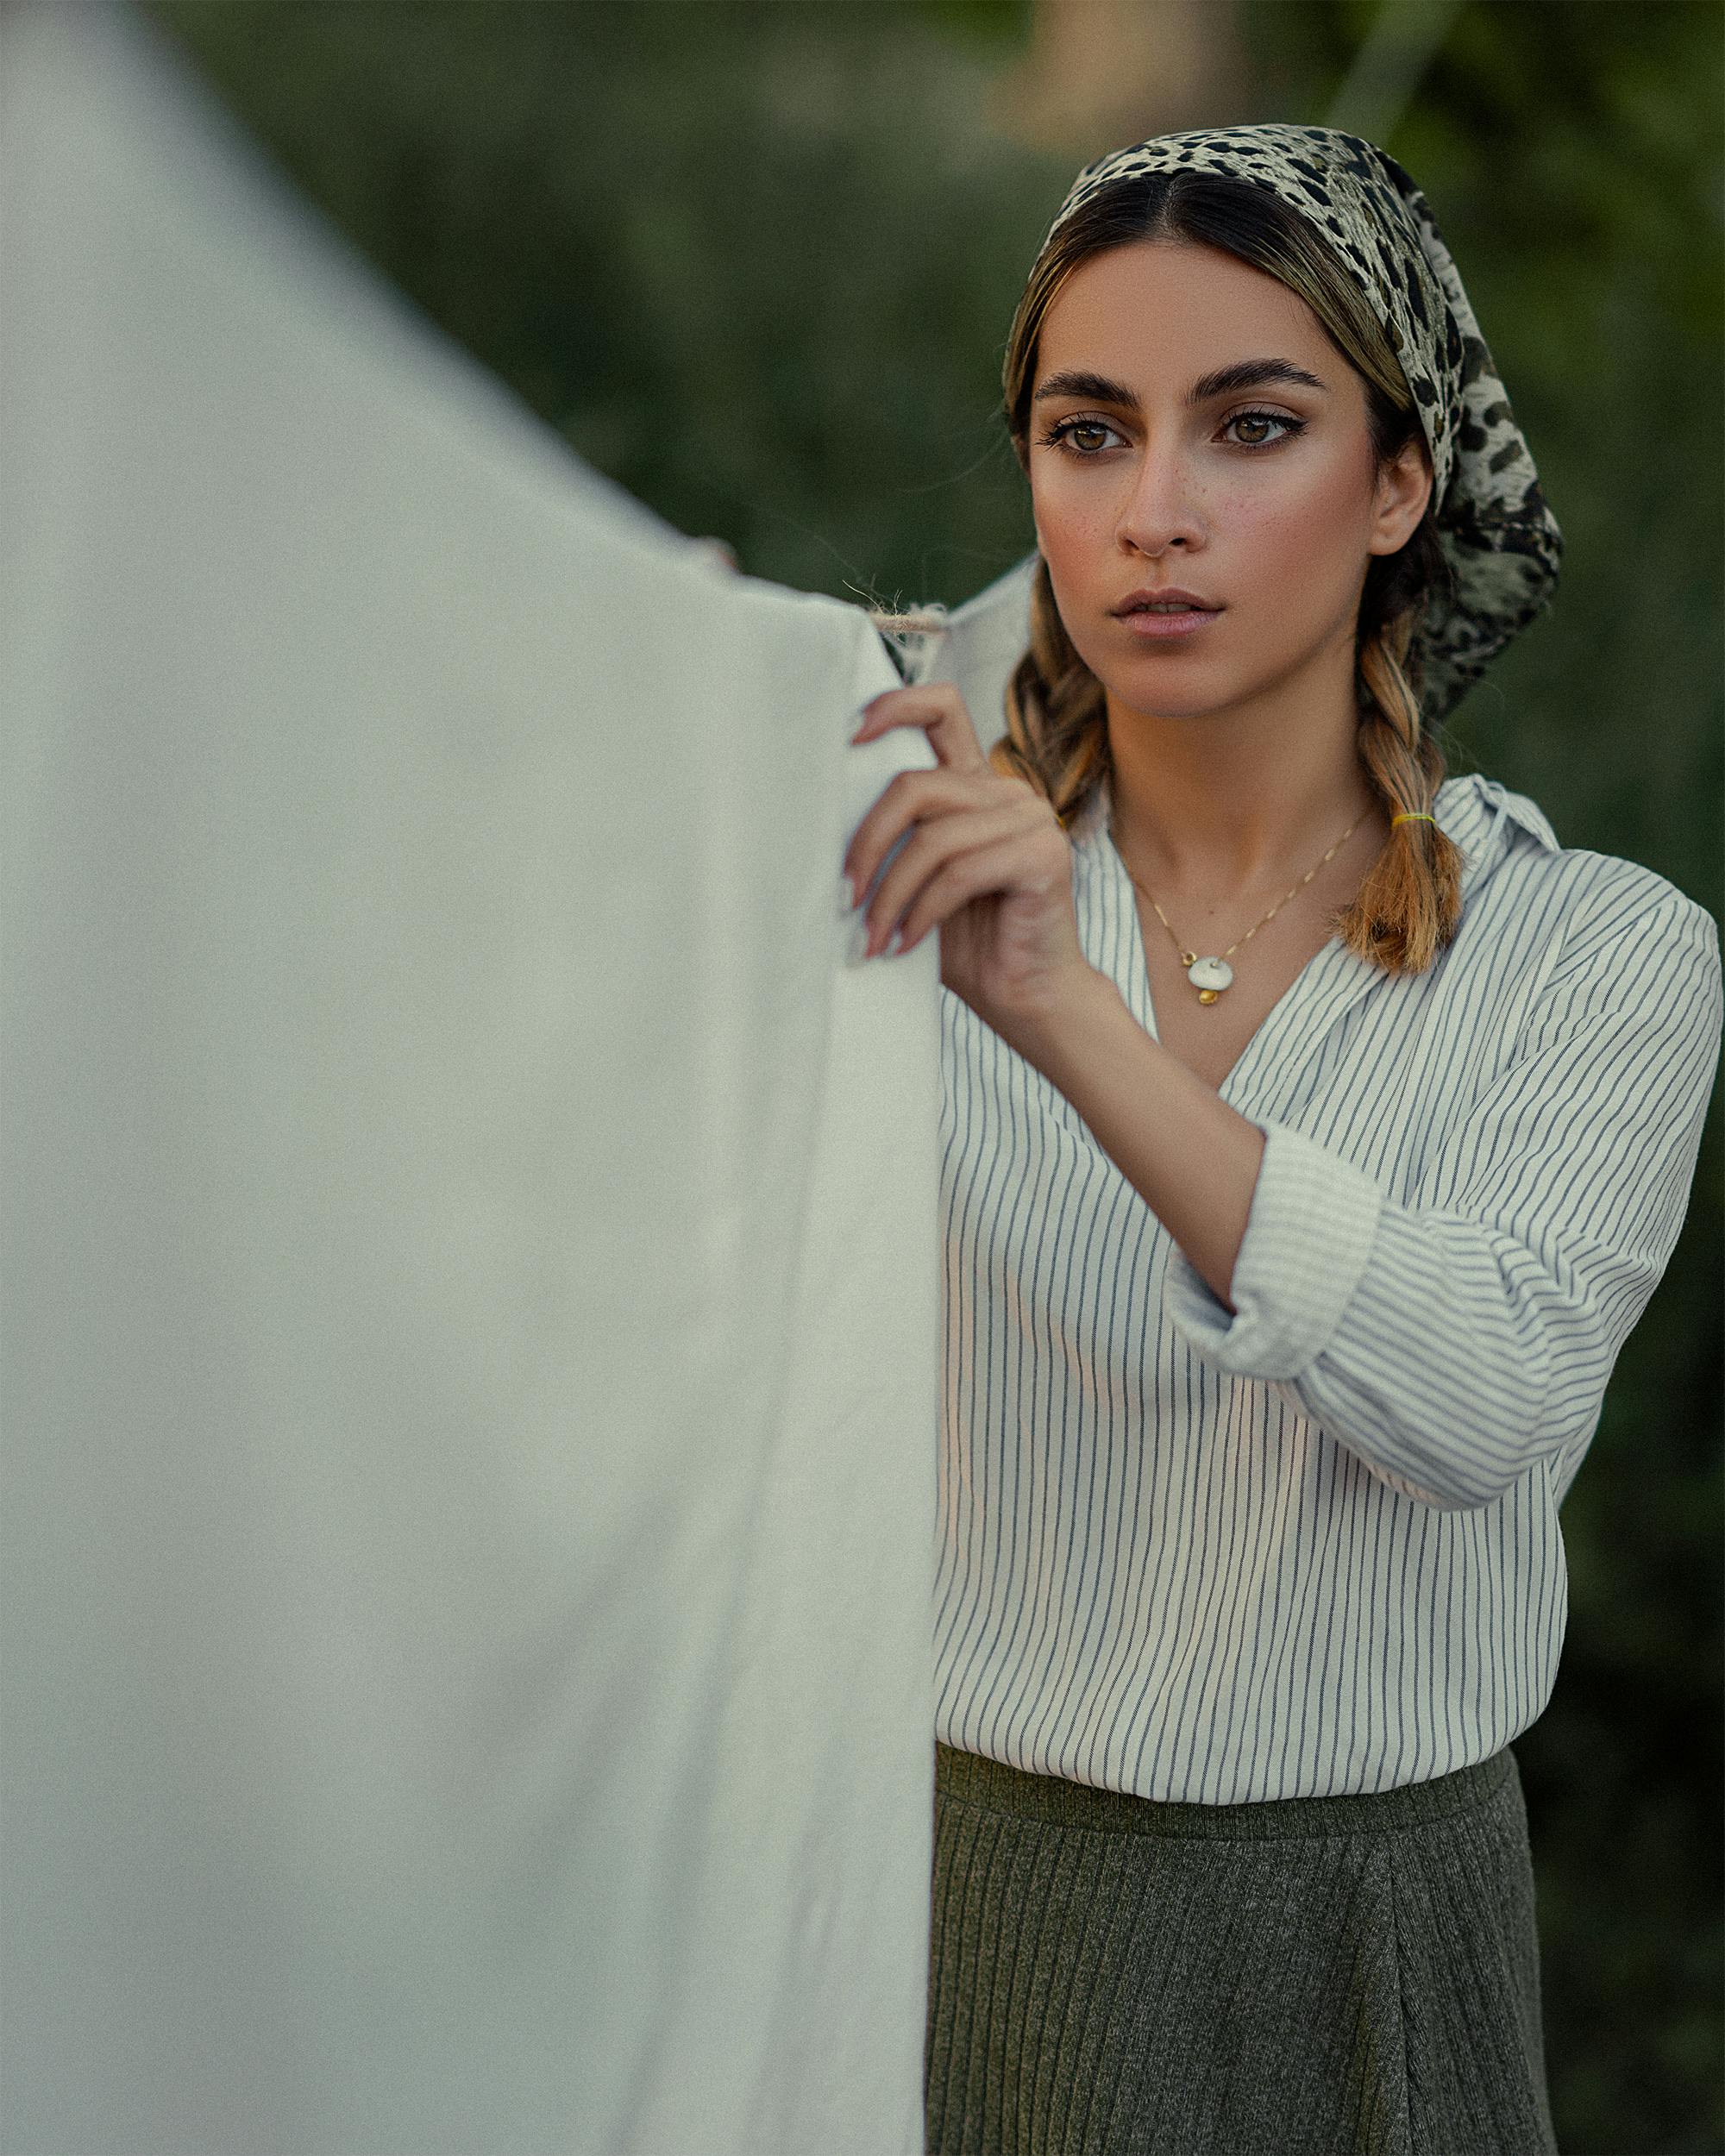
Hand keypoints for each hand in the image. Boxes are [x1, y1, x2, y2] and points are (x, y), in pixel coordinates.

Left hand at [842, 683, 1096, 1050]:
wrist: (1026, 998)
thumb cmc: (966, 943)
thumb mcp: (915, 881)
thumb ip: (892, 842)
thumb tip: (816, 830)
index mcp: (976, 785)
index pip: (940, 709)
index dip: (893, 707)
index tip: (846, 735)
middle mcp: (1007, 791)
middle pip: (915, 787)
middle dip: (867, 844)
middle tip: (844, 897)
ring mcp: (1031, 819)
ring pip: (933, 838)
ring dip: (890, 894)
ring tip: (872, 937)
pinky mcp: (1044, 855)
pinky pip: (959, 873)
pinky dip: (922, 912)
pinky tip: (905, 944)